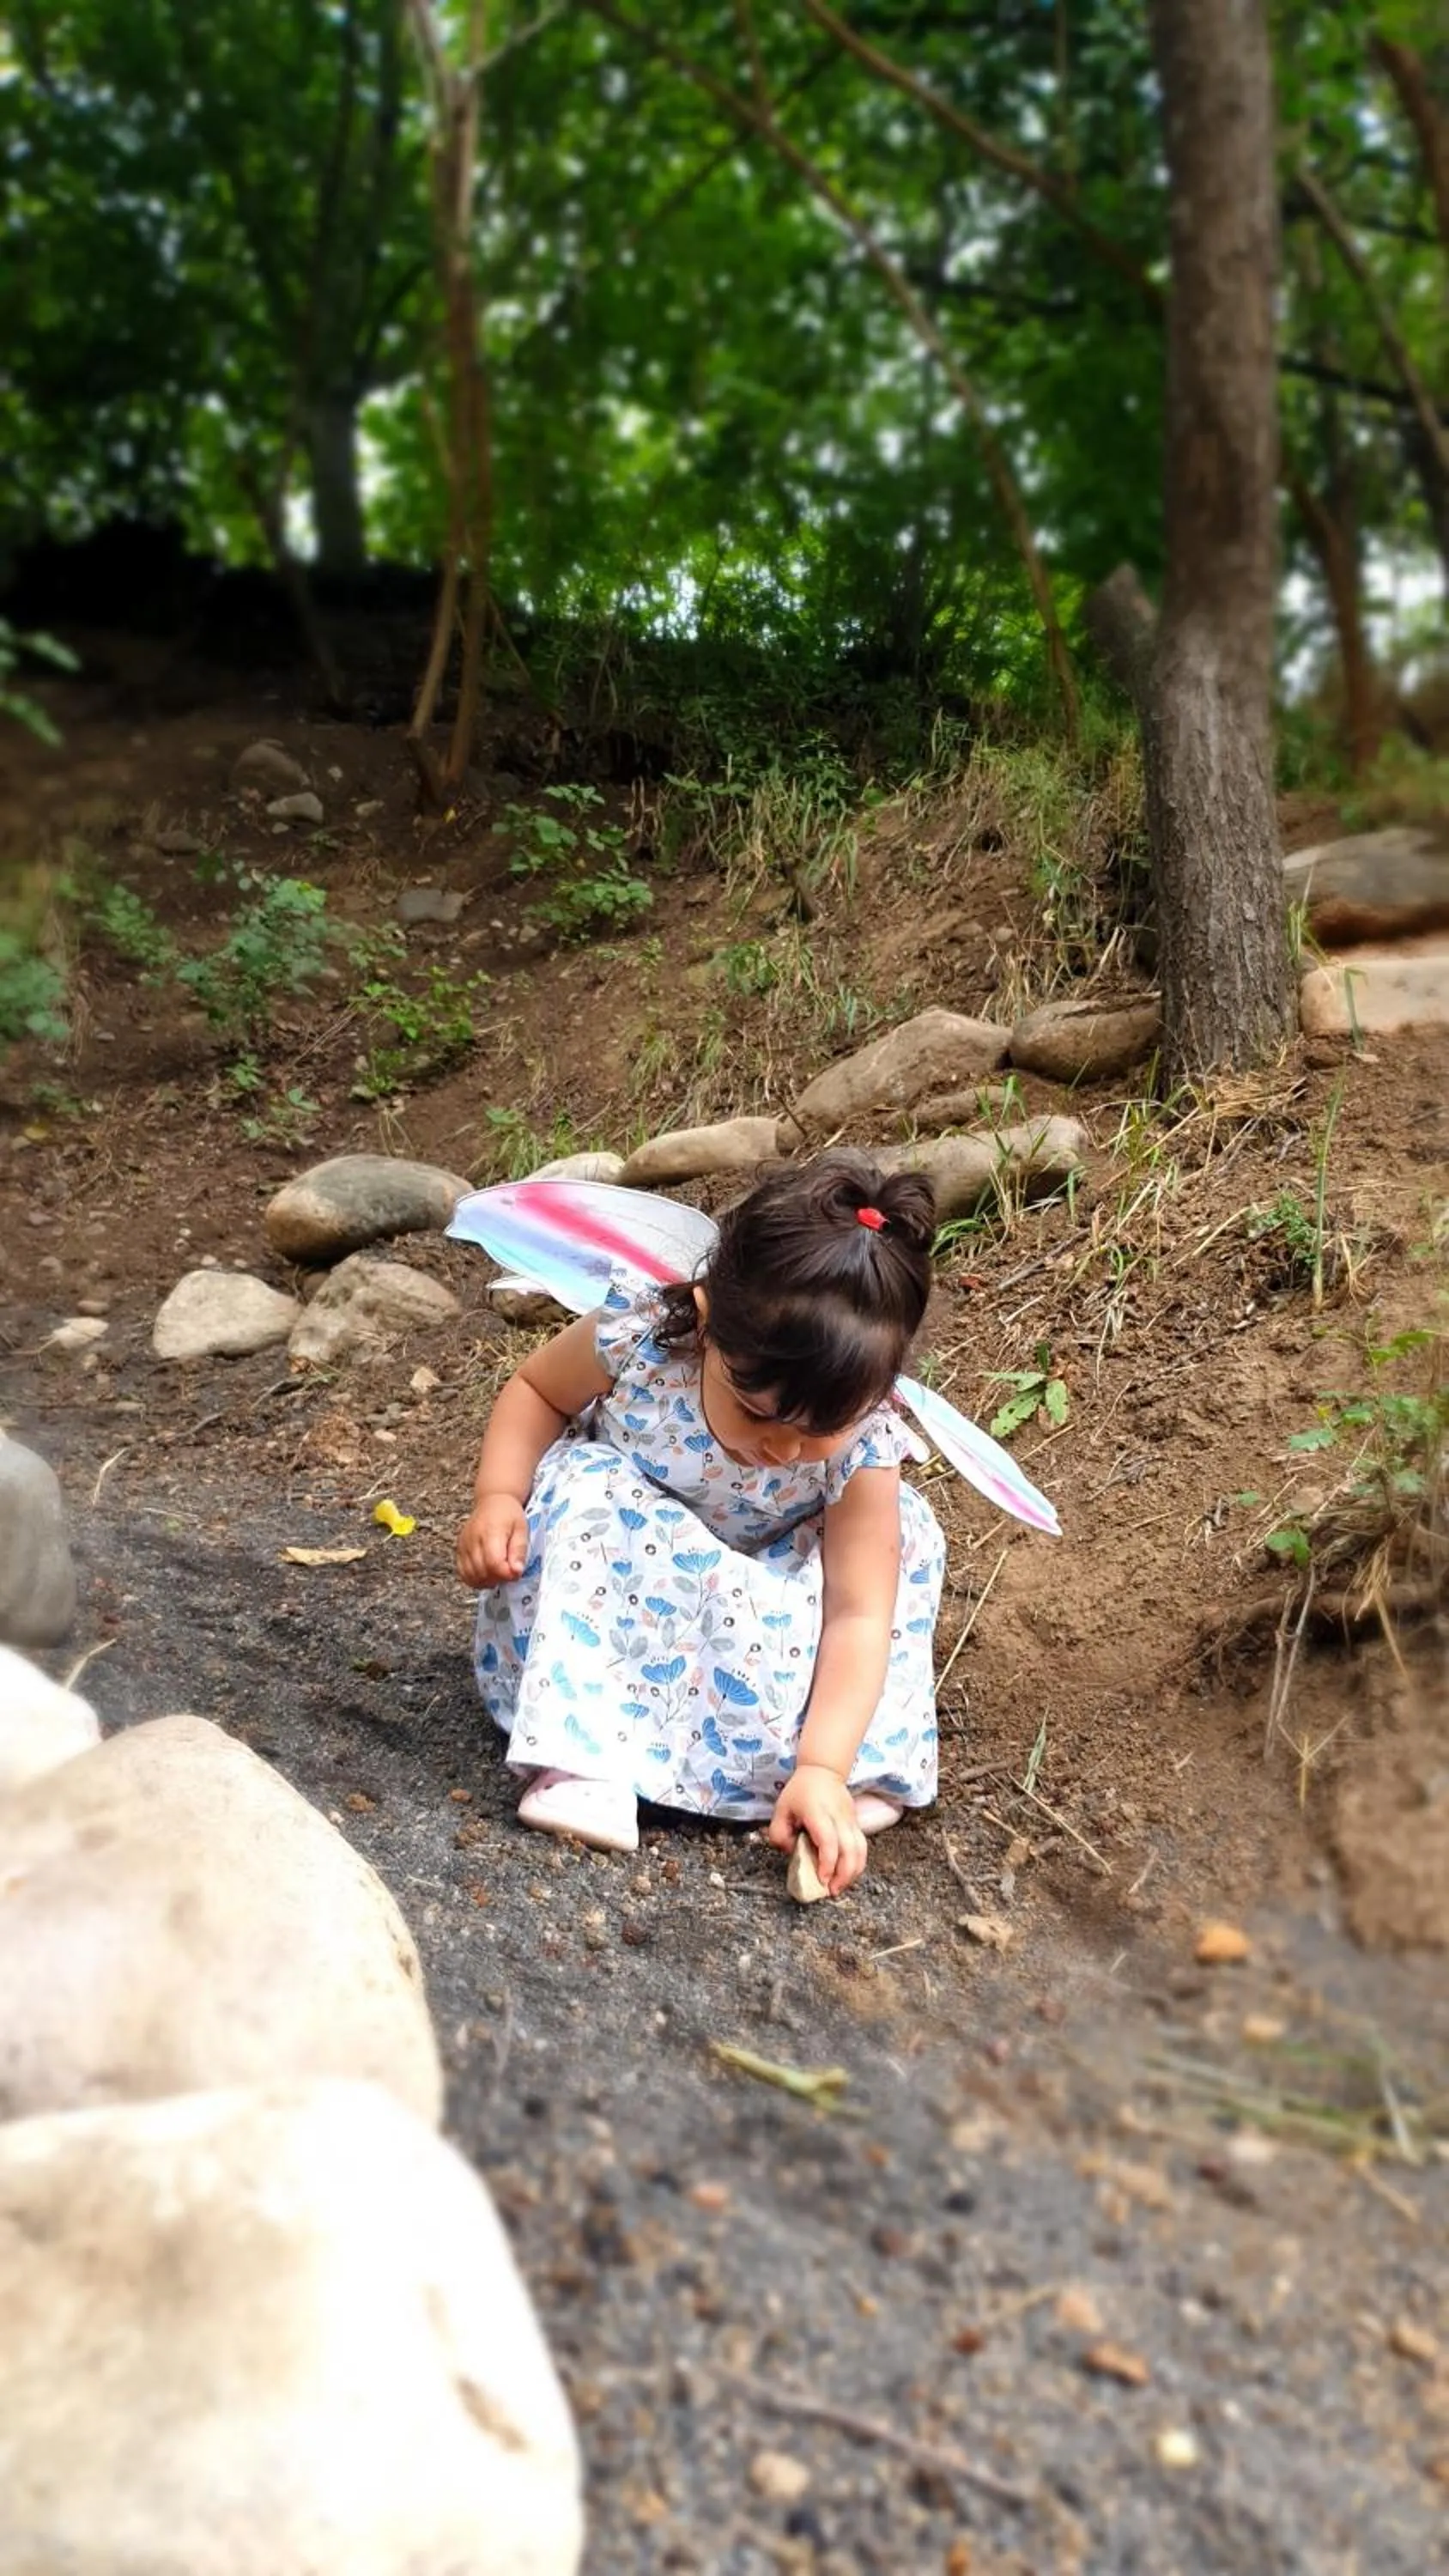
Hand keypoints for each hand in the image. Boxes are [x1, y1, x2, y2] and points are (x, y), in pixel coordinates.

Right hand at [456, 1495, 528, 1588]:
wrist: (492, 1501)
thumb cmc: (509, 1514)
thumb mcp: (522, 1529)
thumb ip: (519, 1550)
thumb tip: (516, 1572)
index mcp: (491, 1532)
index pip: (494, 1563)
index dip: (506, 1574)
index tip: (516, 1573)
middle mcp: (473, 1539)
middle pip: (482, 1572)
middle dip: (498, 1579)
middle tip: (508, 1572)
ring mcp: (463, 1545)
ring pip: (471, 1575)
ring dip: (487, 1581)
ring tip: (498, 1573)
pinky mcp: (459, 1549)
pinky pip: (463, 1572)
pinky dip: (475, 1579)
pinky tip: (486, 1574)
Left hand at [767, 1764, 867, 1897]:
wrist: (823, 1771)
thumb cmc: (799, 1792)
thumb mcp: (780, 1809)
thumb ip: (779, 1833)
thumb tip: (789, 1852)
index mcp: (818, 1812)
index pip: (828, 1840)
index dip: (827, 1862)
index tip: (822, 1879)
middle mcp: (838, 1817)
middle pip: (850, 1849)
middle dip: (843, 1874)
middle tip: (832, 1891)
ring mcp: (850, 1820)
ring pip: (860, 1849)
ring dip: (853, 1871)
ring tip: (840, 1886)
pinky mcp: (856, 1823)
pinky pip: (862, 1847)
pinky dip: (857, 1864)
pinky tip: (847, 1875)